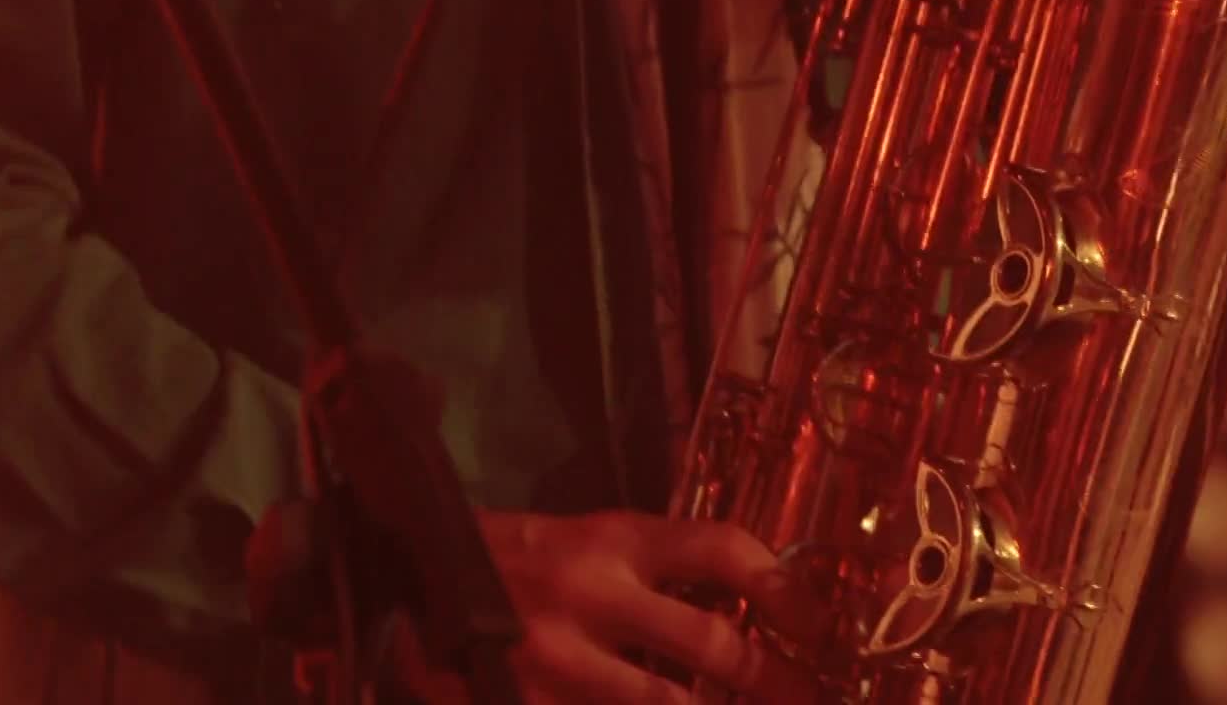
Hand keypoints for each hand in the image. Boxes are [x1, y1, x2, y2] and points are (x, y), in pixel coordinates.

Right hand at [400, 511, 814, 703]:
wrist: (408, 576)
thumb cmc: (520, 559)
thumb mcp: (592, 538)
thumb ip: (663, 566)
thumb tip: (760, 601)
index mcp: (613, 540)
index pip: (721, 550)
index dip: (784, 587)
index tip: (818, 624)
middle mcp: (591, 594)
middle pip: (711, 644)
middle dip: (772, 679)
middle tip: (809, 695)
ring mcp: (557, 661)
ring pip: (668, 704)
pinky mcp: (523, 704)